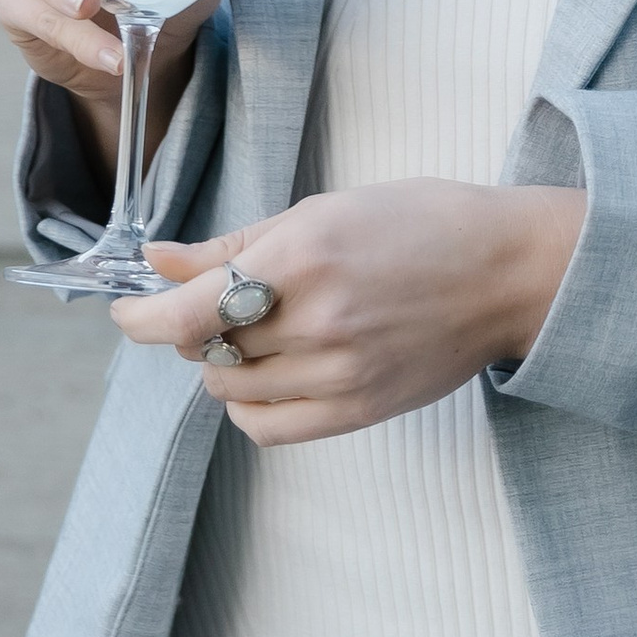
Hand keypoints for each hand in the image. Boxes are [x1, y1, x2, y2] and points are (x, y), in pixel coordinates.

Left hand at [118, 183, 587, 445]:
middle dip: (194, 327)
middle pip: (204, 349)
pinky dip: (250, 403)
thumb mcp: (322, 210)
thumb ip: (233, 245)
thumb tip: (157, 262)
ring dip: (224, 361)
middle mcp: (316, 322)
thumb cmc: (420, 223)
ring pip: (230, 389)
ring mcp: (338, 374)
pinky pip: (266, 427)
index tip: (128, 309)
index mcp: (302, 259)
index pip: (186, 313)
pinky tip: (271, 372)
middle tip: (222, 301)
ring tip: (261, 331)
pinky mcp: (358, 411)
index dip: (141, 317)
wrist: (507, 273)